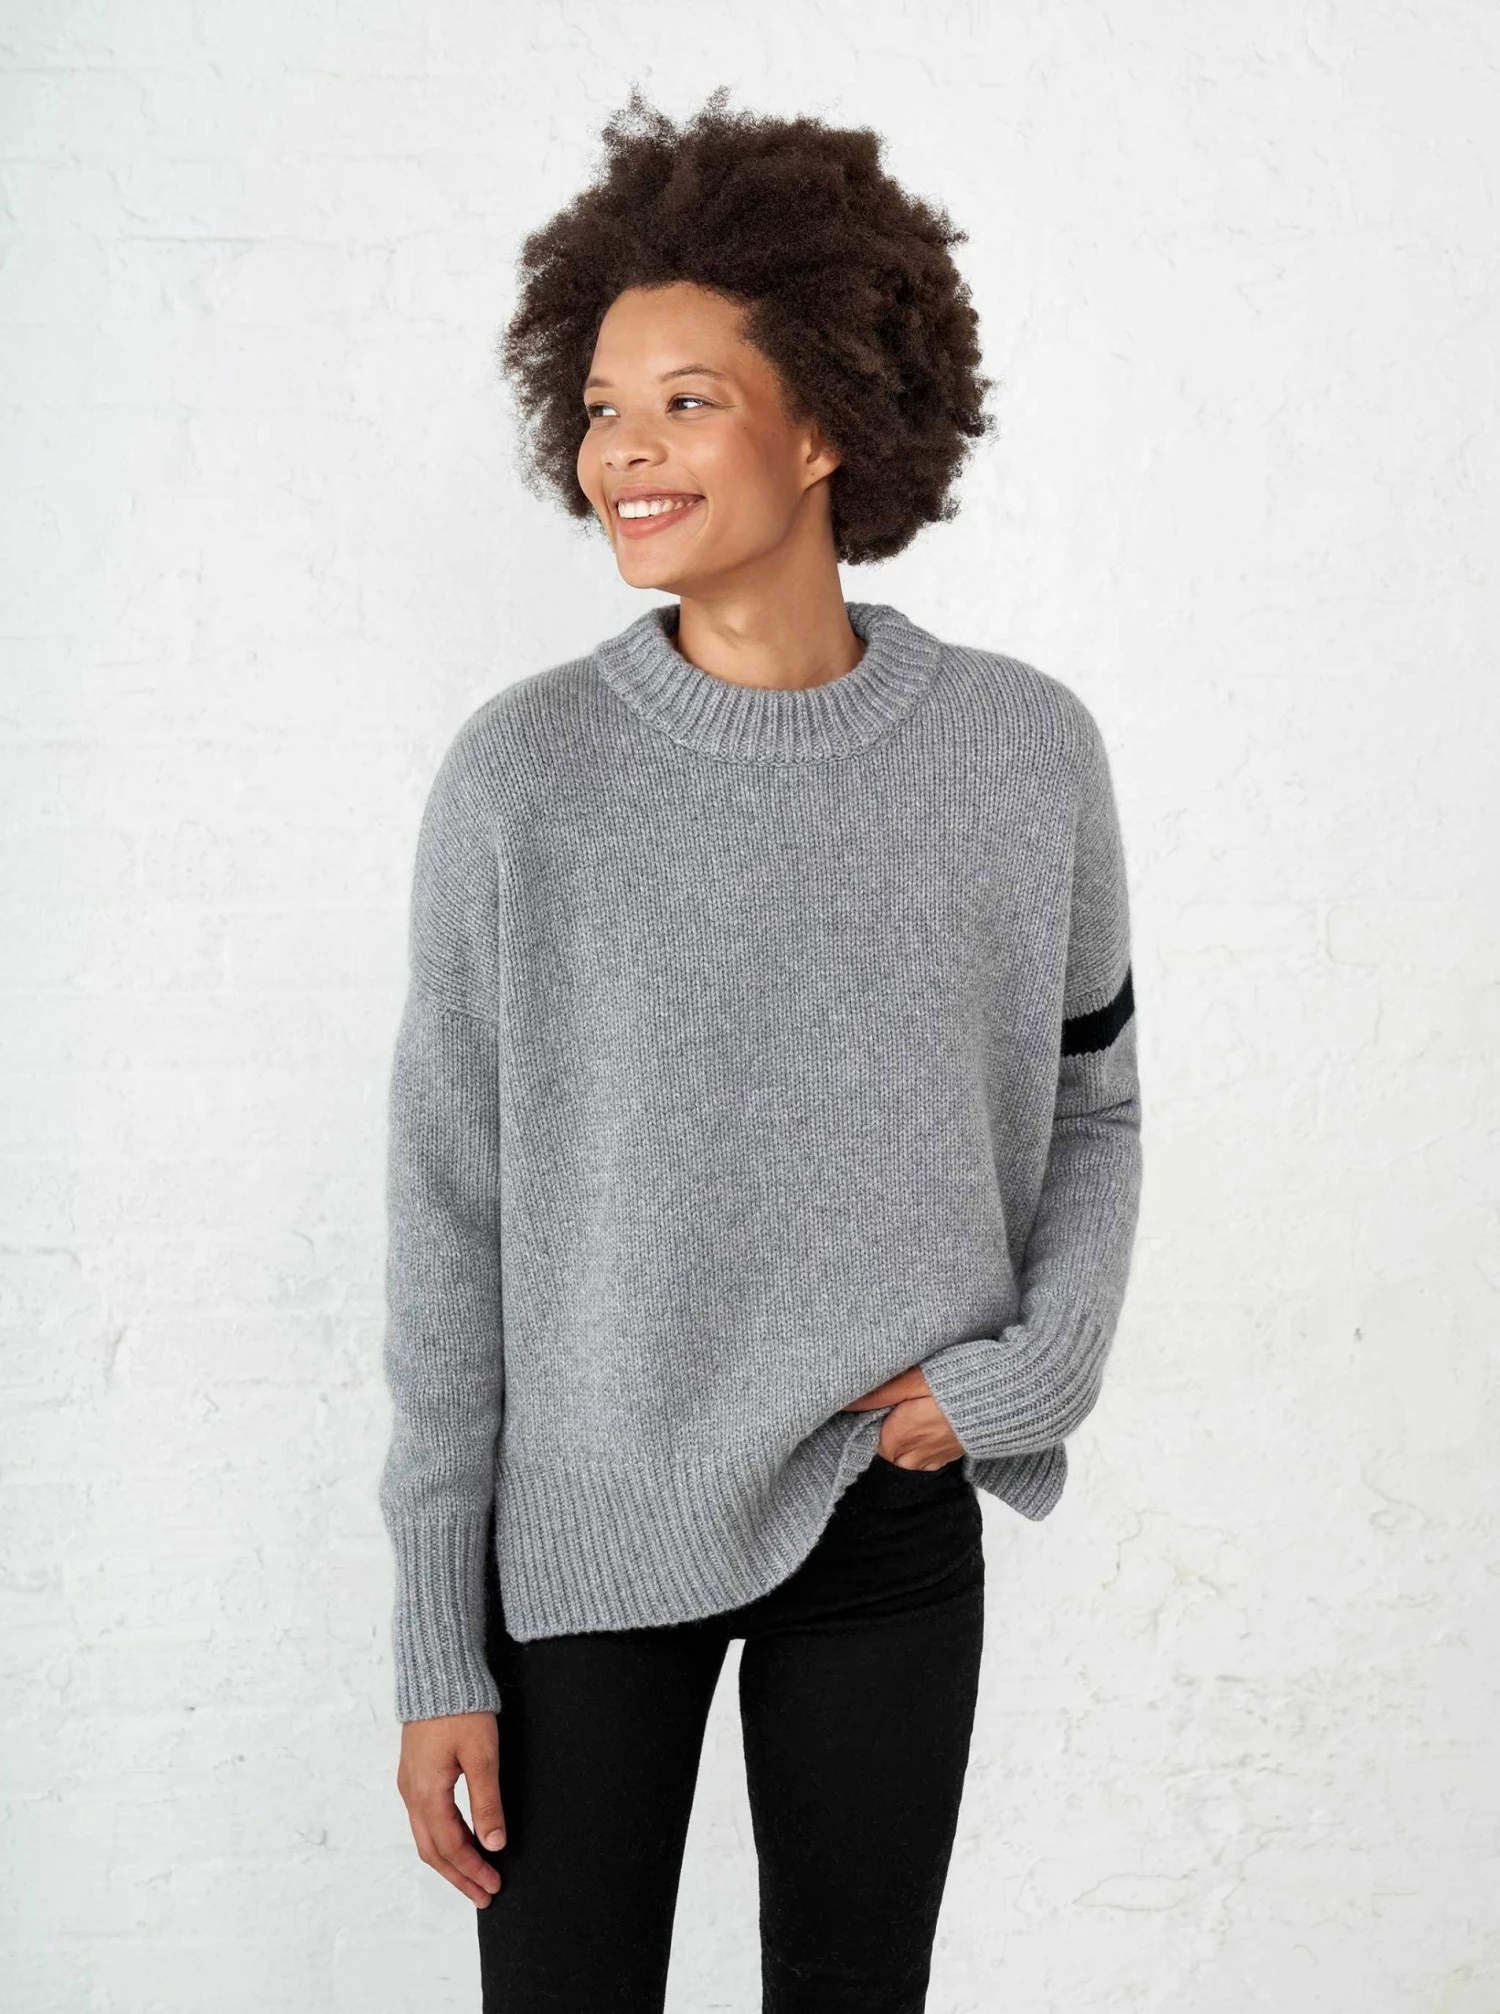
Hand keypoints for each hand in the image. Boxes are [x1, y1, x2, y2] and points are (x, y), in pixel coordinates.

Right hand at [395, 1711, 507, 1906]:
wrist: (437, 1671)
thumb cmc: (461, 1708)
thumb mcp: (481, 1755)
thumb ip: (487, 1802)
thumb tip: (494, 1844)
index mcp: (426, 1792)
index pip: (450, 1847)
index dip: (472, 1870)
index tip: (494, 1886)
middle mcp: (411, 1793)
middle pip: (433, 1851)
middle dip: (459, 1876)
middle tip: (485, 1895)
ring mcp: (409, 1784)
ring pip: (426, 1837)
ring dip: (450, 1860)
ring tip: (475, 1876)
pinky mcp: (413, 1774)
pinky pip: (424, 1820)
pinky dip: (443, 1839)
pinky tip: (461, 1841)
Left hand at [842, 1367, 966, 1470]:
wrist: (1007, 1398)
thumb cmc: (960, 1384)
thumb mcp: (916, 1380)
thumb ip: (880, 1392)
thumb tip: (846, 1401)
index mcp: (900, 1436)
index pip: (864, 1441)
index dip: (859, 1425)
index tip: (860, 1408)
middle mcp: (914, 1455)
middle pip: (882, 1454)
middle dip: (876, 1438)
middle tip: (878, 1412)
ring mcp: (934, 1459)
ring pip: (902, 1461)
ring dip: (896, 1446)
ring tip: (899, 1420)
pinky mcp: (950, 1457)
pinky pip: (923, 1462)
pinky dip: (916, 1451)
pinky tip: (920, 1429)